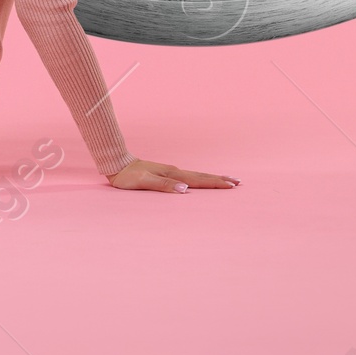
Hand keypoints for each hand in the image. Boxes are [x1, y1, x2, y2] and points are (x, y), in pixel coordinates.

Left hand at [108, 157, 238, 192]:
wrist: (117, 164)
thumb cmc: (128, 176)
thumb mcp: (143, 182)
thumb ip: (163, 186)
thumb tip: (185, 190)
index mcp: (172, 174)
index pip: (198, 180)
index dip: (215, 183)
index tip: (232, 184)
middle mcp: (175, 171)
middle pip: (202, 176)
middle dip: (220, 179)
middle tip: (238, 182)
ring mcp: (172, 171)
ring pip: (197, 175)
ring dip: (213, 178)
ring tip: (227, 180)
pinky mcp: (167, 173)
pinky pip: (189, 176)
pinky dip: (201, 179)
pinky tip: (202, 181)